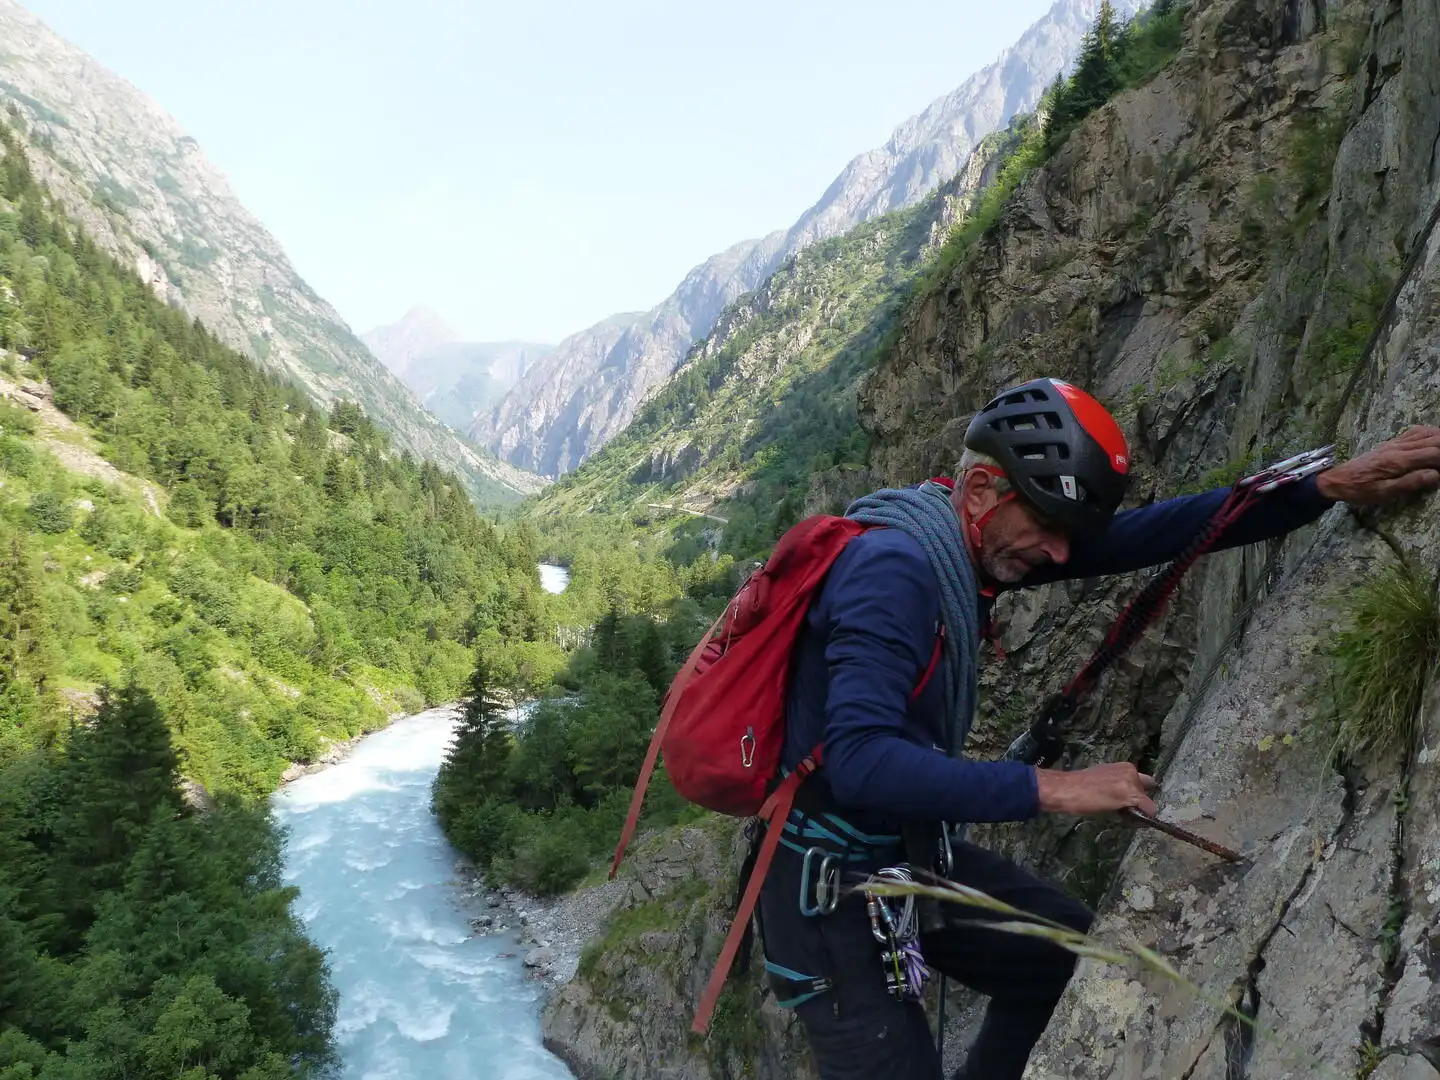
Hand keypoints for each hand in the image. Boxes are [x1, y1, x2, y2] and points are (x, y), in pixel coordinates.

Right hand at [1035, 762, 1157, 816]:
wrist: (1067, 789)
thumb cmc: (1077, 787)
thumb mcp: (1100, 780)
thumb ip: (1114, 785)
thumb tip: (1120, 799)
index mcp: (1122, 766)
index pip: (1139, 781)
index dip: (1134, 793)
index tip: (1125, 804)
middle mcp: (1130, 770)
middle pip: (1146, 790)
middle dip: (1138, 800)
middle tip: (1125, 811)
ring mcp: (1132, 782)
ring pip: (1147, 800)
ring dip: (1139, 809)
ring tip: (1123, 816)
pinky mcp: (1131, 795)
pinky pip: (1148, 808)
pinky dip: (1145, 817)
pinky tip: (1134, 822)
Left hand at [1316, 426, 1439, 504]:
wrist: (1337, 479)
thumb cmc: (1360, 489)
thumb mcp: (1384, 492)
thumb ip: (1410, 483)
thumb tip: (1436, 476)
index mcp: (1398, 460)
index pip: (1433, 453)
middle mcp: (1398, 447)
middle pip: (1433, 439)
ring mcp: (1394, 443)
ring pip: (1425, 432)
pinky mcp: (1391, 443)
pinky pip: (1414, 432)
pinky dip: (1429, 433)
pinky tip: (1435, 440)